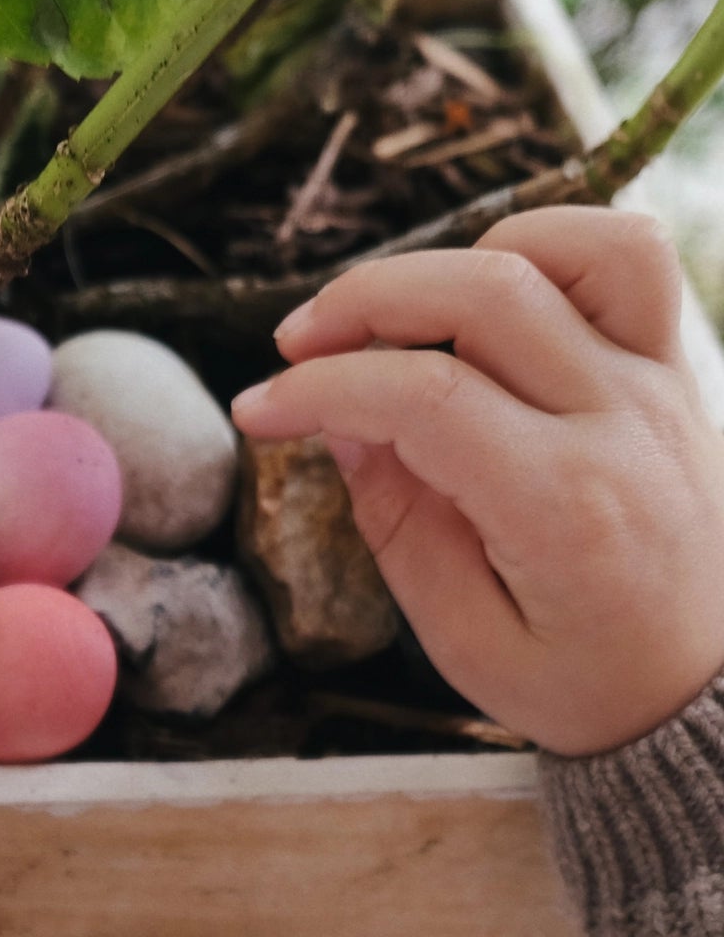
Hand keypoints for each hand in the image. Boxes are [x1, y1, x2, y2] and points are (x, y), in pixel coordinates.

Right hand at [230, 208, 723, 755]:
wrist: (702, 688)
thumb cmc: (580, 680)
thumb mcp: (464, 640)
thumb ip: (401, 527)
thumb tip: (341, 426)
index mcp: (562, 507)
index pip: (424, 398)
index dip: (321, 390)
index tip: (258, 412)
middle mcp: (620, 423)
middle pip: (486, 294)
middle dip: (365, 300)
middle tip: (294, 346)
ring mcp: (658, 384)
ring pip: (567, 249)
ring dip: (456, 262)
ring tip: (392, 318)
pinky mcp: (671, 368)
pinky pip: (625, 260)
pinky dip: (544, 248)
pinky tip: (478, 299)